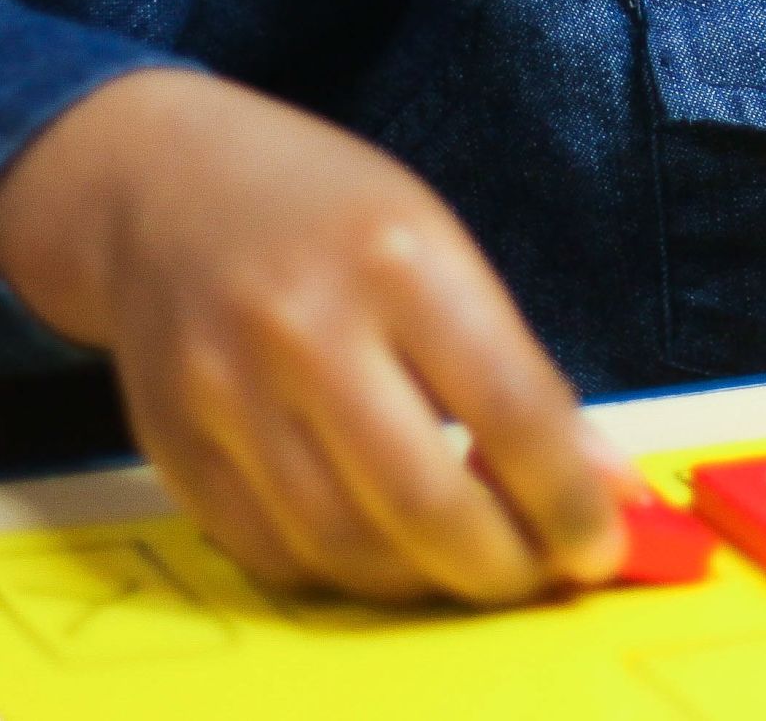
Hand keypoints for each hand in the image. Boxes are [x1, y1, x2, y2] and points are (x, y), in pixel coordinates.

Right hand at [0, 67, 624, 605]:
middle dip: (501, 565)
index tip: (603, 544)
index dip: (567, 497)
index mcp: (398, 260)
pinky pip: (272, 550)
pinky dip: (343, 570)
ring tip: (470, 566)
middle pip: (422, 499)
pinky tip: (384, 550)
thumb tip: (602, 481)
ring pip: (344, 543)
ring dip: (425, 580)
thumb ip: (516, 369)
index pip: (508, 409)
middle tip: (540, 577)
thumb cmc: (326, 213)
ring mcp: (226, 394)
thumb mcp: (440, 248)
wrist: (162, 185)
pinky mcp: (172, 449)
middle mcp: (305, 329)